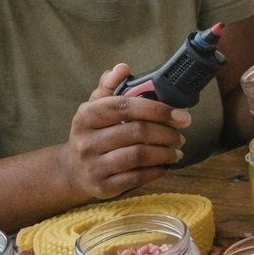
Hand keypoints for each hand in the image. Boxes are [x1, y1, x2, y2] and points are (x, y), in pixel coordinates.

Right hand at [60, 64, 190, 199]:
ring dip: (165, 153)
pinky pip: (136, 178)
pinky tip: (165, 166)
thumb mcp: (95, 107)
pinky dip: (156, 171)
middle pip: (136, 132)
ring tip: (177, 151)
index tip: (181, 115)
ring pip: (138, 156)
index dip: (157, 109)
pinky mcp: (102, 187)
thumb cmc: (93, 133)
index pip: (125, 107)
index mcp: (87, 115)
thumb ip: (109, 85)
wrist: (72, 170)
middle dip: (166, 133)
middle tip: (180, 136)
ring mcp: (93, 165)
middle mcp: (86, 140)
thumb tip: (122, 67)